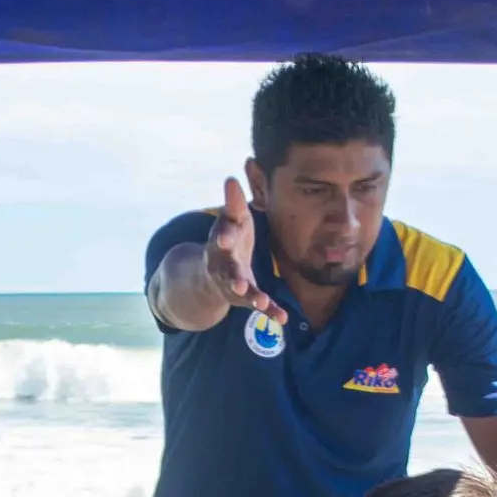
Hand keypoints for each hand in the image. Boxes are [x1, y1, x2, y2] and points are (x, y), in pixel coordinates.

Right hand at [204, 177, 286, 322]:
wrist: (213, 274)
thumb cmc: (228, 240)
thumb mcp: (230, 220)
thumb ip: (232, 204)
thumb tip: (231, 178)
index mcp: (222, 244)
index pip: (221, 239)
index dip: (223, 238)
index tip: (224, 239)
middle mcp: (225, 267)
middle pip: (228, 272)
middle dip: (233, 277)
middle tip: (238, 283)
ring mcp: (235, 285)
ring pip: (242, 293)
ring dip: (251, 296)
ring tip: (260, 301)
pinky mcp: (247, 297)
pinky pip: (260, 306)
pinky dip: (271, 312)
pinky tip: (283, 319)